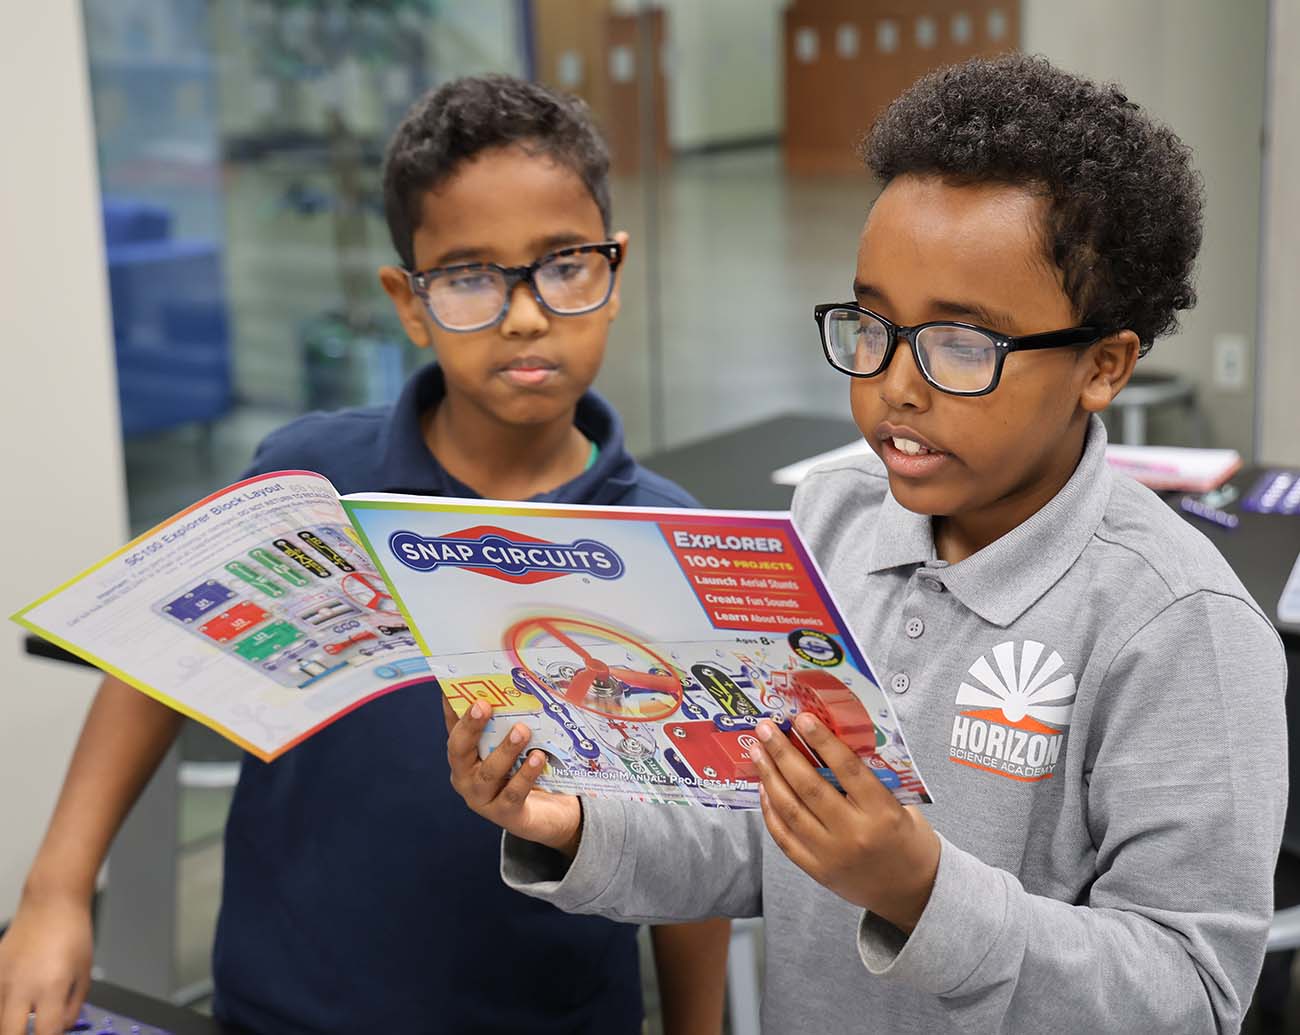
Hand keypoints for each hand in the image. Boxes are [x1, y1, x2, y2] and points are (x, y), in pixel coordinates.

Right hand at [0, 888, 92, 1034]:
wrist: (50, 904)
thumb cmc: (73, 935)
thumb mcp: (84, 972)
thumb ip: (73, 1007)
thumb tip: (60, 1029)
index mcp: (51, 987)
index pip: (46, 1033)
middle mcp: (21, 987)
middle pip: (10, 1034)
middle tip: (35, 1031)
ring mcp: (1, 980)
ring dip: (9, 1026)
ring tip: (23, 1019)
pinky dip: (1, 1008)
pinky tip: (13, 1005)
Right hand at [444, 698, 583, 857]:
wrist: (549, 814)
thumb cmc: (525, 770)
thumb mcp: (515, 744)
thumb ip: (507, 720)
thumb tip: (506, 686)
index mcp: (464, 757)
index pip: (454, 727)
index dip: (452, 708)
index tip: (454, 686)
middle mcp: (466, 778)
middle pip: (459, 751)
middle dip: (470, 727)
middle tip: (484, 705)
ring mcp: (483, 799)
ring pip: (489, 773)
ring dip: (505, 750)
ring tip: (522, 730)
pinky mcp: (507, 815)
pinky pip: (514, 793)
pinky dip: (525, 774)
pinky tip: (538, 757)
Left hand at [749, 715, 939, 932]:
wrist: (912, 892)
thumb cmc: (908, 839)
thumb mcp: (901, 805)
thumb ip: (870, 780)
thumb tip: (830, 747)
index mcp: (882, 812)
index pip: (847, 769)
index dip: (822, 741)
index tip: (802, 719)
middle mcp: (854, 834)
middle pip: (810, 787)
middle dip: (782, 753)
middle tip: (765, 729)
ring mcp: (832, 855)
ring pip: (791, 811)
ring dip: (769, 777)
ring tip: (756, 752)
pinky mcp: (817, 871)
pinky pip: (785, 838)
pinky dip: (770, 811)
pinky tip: (764, 789)